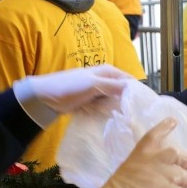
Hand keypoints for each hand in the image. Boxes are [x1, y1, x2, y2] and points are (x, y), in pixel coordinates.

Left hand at [14, 65, 130, 126]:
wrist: (44, 98)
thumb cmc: (69, 87)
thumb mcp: (94, 84)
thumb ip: (114, 85)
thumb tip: (134, 88)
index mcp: (107, 71)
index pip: (128, 80)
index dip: (135, 91)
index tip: (141, 105)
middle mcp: (103, 79)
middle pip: (121, 91)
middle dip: (125, 102)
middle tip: (129, 114)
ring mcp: (96, 90)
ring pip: (112, 100)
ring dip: (113, 108)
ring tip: (115, 116)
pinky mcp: (89, 101)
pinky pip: (102, 107)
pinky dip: (103, 112)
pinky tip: (103, 117)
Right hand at [88, 118, 186, 187]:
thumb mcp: (127, 170)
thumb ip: (142, 167)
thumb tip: (151, 176)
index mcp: (141, 153)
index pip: (155, 134)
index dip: (165, 127)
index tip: (173, 121)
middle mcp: (155, 160)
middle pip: (177, 155)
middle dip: (185, 160)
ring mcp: (165, 175)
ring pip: (184, 177)